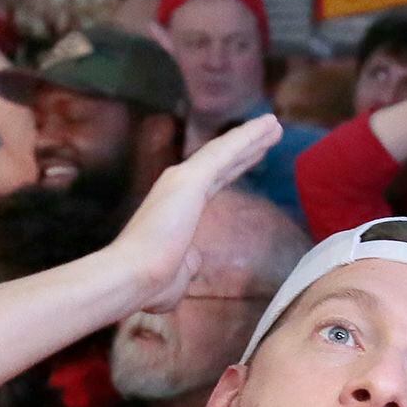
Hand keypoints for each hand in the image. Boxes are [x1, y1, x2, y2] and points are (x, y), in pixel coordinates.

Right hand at [107, 115, 283, 309]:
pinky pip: (224, 152)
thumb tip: (194, 260)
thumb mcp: (176, 273)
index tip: (254, 155)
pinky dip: (246, 137)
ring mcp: (183, 181)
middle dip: (247, 146)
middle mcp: (179, 188)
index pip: (215, 181)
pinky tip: (266, 126)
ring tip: (274, 124)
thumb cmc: (149, 281)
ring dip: (251, 136)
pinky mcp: (189, 179)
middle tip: (270, 131)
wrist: (132, 276)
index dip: (236, 167)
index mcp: (179, 209)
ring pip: (224, 151)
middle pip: (222, 161)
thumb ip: (189, 264)